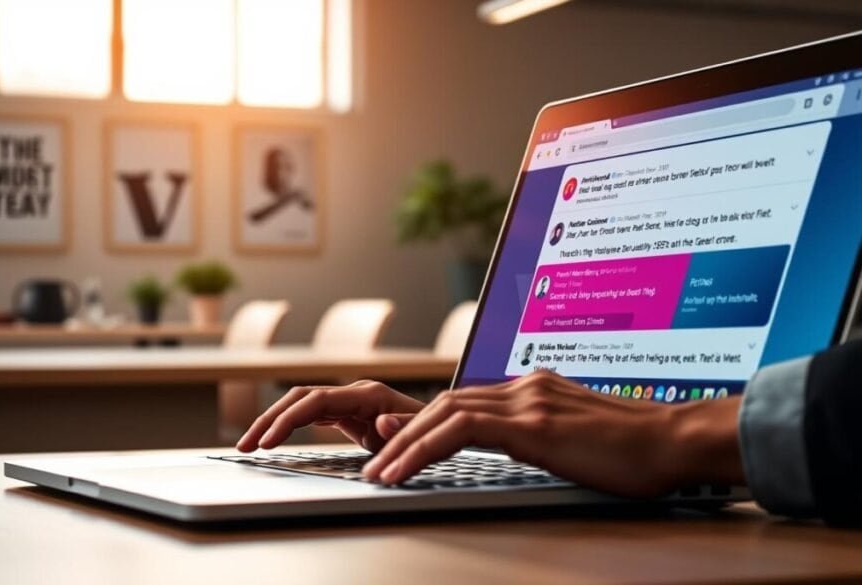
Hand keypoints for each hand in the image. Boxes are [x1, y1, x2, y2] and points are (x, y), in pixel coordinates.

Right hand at [236, 380, 424, 452]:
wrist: (445, 427)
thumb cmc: (435, 431)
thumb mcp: (422, 434)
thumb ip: (402, 429)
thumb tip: (384, 423)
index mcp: (367, 394)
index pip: (316, 401)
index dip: (288, 419)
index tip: (269, 442)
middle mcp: (353, 393)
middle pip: (299, 399)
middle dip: (269, 420)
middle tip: (245, 446)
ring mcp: (348, 402)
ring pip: (299, 406)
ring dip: (272, 423)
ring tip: (247, 446)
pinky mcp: (346, 414)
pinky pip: (308, 416)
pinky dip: (287, 427)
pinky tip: (271, 441)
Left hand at [361, 370, 744, 497]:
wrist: (675, 441)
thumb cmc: (635, 450)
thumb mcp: (576, 439)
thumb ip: (541, 435)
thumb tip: (519, 448)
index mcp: (531, 389)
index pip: (463, 401)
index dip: (424, 422)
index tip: (396, 444)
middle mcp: (523, 386)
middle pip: (445, 402)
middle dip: (404, 433)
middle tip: (374, 461)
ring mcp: (527, 399)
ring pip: (444, 412)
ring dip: (405, 444)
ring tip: (379, 473)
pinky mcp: (533, 421)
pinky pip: (463, 428)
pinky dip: (425, 447)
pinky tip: (406, 468)